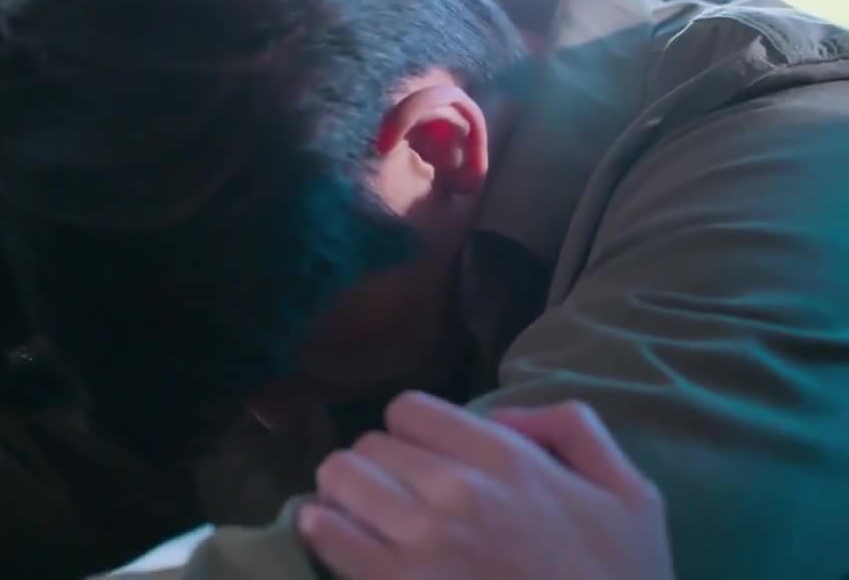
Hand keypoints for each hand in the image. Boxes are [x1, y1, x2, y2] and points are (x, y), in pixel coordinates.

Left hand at [298, 393, 673, 578]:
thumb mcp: (632, 494)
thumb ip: (574, 429)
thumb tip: (504, 415)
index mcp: (507, 459)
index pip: (409, 410)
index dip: (412, 432)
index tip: (422, 458)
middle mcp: (456, 491)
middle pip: (370, 445)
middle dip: (379, 464)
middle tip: (393, 492)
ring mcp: (421, 543)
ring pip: (340, 478)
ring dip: (344, 491)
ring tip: (358, 510)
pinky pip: (328, 536)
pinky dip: (321, 529)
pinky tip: (330, 533)